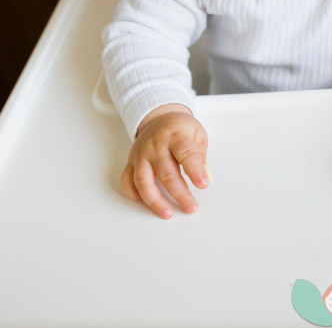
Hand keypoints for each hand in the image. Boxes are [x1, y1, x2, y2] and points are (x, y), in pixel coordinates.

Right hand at [121, 103, 208, 218]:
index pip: (185, 153)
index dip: (195, 170)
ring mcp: (141, 155)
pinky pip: (127, 181)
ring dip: (155, 200)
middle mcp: (155, 146)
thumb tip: (205, 177)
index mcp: (175, 135)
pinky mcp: (131, 162)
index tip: (203, 184)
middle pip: (166, 173)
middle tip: (191, 207)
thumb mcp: (197, 134)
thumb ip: (201, 155)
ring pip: (143, 180)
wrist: (157, 118)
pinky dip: (134, 194)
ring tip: (167, 213)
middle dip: (180, 193)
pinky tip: (145, 203)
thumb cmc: (179, 128)